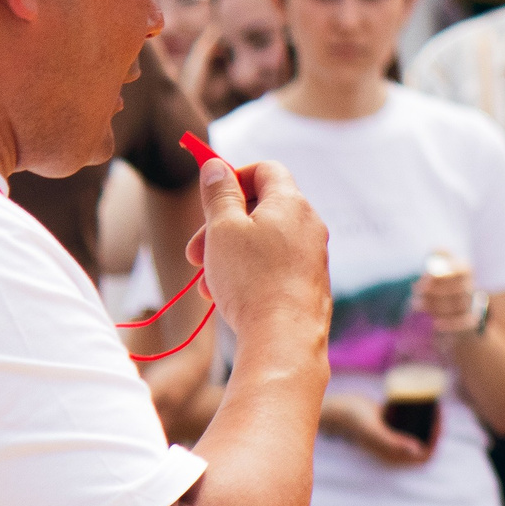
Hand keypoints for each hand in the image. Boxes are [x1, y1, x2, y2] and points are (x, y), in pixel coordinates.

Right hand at [188, 157, 328, 350]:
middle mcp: (309, 226)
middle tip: (192, 252)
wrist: (285, 339)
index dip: (234, 176)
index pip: (265, 170)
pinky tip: (224, 296)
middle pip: (259, 209)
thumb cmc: (252, 280)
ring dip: (226, 255)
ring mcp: (312, 256)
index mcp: (292, 203)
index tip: (210, 197)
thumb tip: (215, 166)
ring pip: (261, 242)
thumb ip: (218, 193)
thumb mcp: (223, 228)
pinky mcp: (308, 283)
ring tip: (205, 283)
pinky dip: (246, 273)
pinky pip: (272, 267)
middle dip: (219, 226)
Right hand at [320, 393, 434, 465]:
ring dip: (428, 421)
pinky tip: (425, 401)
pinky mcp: (387, 424)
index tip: (438, 421)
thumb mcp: (373, 429)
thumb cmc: (352, 418)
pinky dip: (418, 414)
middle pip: (423, 442)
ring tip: (434, 404)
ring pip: (417, 431)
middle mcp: (393, 449)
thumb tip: (418, 450)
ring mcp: (390, 436)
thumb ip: (392, 442)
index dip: (435, 440)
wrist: (335, 407)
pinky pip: (408, 422)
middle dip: (435, 428)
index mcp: (392, 456)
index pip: (424, 454)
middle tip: (438, 409)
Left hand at [411, 258, 481, 336]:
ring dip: (436, 306)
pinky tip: (435, 324)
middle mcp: (471, 287)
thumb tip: (436, 249)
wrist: (452, 308)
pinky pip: (463, 323)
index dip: (444, 274)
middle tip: (417, 290)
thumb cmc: (440, 282)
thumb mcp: (440, 265)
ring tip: (417, 305)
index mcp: (465, 270)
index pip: (462, 271)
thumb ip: (438, 257)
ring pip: (458, 307)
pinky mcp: (469, 321)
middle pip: (460, 290)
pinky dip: (450, 324)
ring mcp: (471, 305)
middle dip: (437, 291)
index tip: (426, 276)